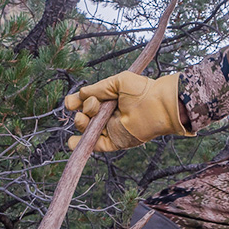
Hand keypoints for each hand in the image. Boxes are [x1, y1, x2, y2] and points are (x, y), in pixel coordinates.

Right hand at [63, 71, 190, 151]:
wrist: (158, 105)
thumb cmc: (141, 90)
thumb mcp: (117, 82)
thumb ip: (98, 88)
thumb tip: (81, 94)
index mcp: (108, 100)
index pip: (86, 102)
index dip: (76, 102)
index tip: (71, 103)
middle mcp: (107, 115)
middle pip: (84, 115)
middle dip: (84, 110)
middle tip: (94, 105)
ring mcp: (110, 129)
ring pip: (87, 129)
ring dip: (81, 123)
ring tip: (84, 118)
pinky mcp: (115, 142)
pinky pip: (95, 146)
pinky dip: (82, 145)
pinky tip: (72, 142)